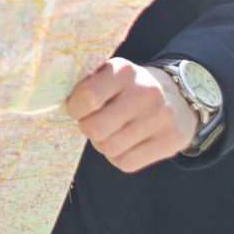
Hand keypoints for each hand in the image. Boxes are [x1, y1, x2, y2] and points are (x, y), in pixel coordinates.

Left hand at [65, 57, 198, 172]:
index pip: (87, 98)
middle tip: (93, 123)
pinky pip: (127, 163)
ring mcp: (162, 117)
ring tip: (111, 132)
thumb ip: (87, 84)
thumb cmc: (129, 87)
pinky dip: (119, 157)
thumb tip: (55, 100)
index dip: (75, 109)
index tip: (77, 109)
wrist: (179, 96)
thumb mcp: (110, 74)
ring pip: (110, 148)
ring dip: (103, 144)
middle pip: (96, 129)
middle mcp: (145, 92)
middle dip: (88, 129)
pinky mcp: (172, 141)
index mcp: (124, 71)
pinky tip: (126, 143)